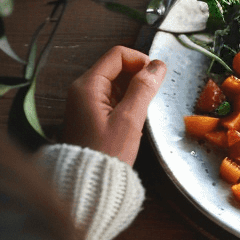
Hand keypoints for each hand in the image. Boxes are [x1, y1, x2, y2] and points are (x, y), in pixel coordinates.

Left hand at [63, 46, 166, 166]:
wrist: (88, 184)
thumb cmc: (106, 154)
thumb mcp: (129, 119)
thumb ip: (143, 88)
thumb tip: (157, 65)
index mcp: (87, 86)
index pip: (117, 55)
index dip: (140, 61)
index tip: (155, 76)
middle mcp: (82, 90)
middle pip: (116, 67)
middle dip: (138, 78)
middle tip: (149, 99)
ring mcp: (85, 102)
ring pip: (116, 83)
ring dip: (133, 92)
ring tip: (140, 114)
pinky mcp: (91, 114)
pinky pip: (113, 98)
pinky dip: (126, 103)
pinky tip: (132, 121)